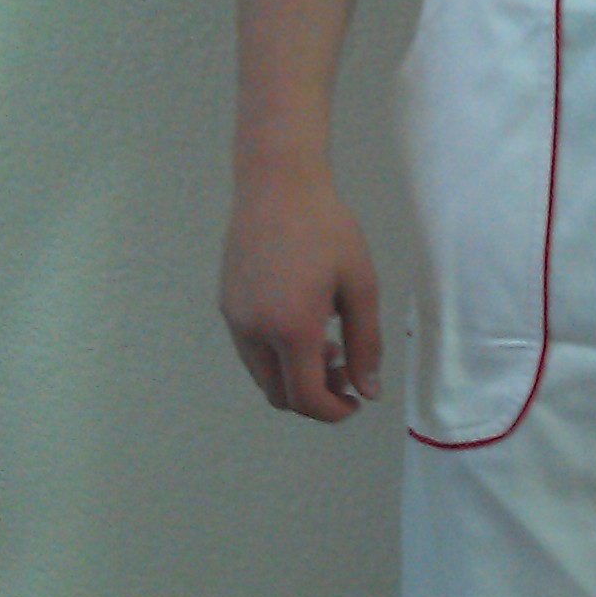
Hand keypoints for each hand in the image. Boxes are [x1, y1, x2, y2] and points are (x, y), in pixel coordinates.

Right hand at [219, 168, 382, 422]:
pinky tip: (302, 326)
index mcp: (291, 329)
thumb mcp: (360, 286)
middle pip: (279, 396)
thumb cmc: (327, 229)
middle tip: (346, 373)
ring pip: (262, 376)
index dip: (333, 412)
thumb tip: (368, 391)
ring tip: (328, 346)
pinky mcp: (226, 305)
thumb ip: (366, 344)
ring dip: (294, 377)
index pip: (306, 398)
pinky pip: (251, 351)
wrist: (276, 184)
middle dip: (315, 398)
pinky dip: (276, 356)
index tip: (355, 402)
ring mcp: (235, 319)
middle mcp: (254, 331)